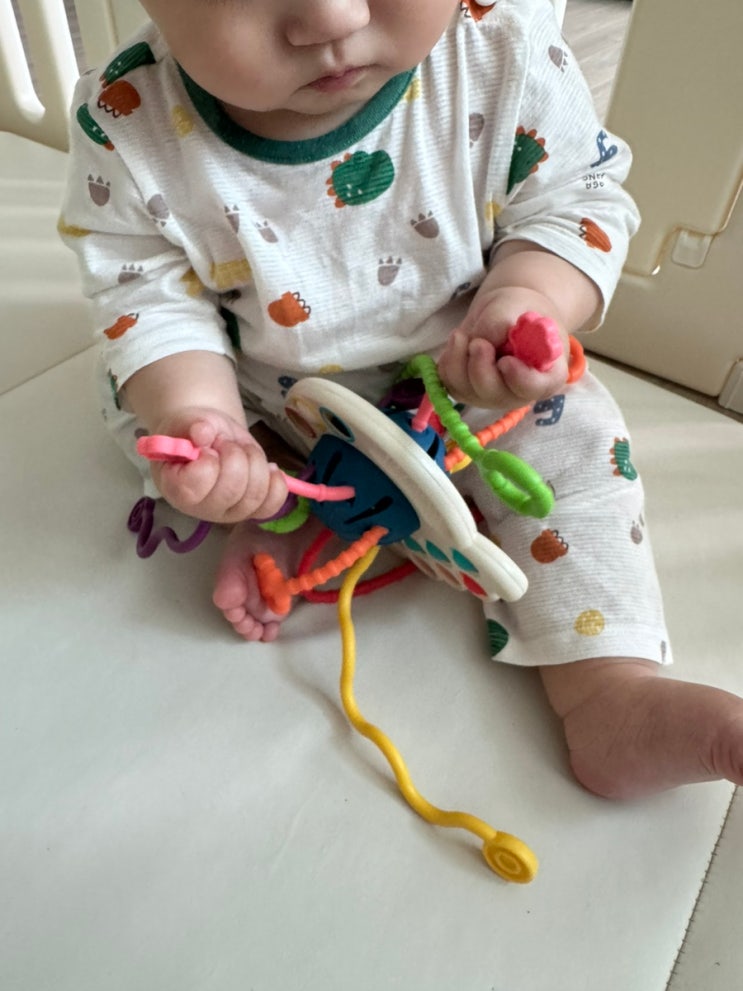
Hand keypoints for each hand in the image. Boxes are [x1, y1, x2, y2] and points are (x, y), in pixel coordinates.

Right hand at [147, 408, 287, 523]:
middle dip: (235, 456)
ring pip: (256, 494)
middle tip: (225, 444)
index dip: (208, 461)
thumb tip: (203, 433)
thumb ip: (192, 426)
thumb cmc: (192, 433)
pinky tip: (268, 467)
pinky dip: (276, 481)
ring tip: (242, 450)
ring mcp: (230, 513)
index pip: (195, 485)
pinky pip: (273, 503)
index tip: (206, 448)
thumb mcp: (187, 422)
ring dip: (255, 461)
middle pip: (231, 490)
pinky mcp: (253, 510)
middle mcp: (203, 508)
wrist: (210, 438)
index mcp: (177, 489)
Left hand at [438, 288, 569, 409]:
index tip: (506, 361)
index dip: (520, 378)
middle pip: (494, 394)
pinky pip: (448, 382)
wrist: (504, 315)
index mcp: (546, 374)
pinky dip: (449, 360)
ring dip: (458, 358)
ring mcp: (491, 396)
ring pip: (466, 389)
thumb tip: (480, 341)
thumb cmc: (517, 311)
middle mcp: (519, 393)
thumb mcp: (513, 304)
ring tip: (463, 334)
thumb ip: (499, 323)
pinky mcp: (467, 392)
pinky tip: (459, 344)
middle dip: (480, 367)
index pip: (535, 387)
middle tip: (477, 342)